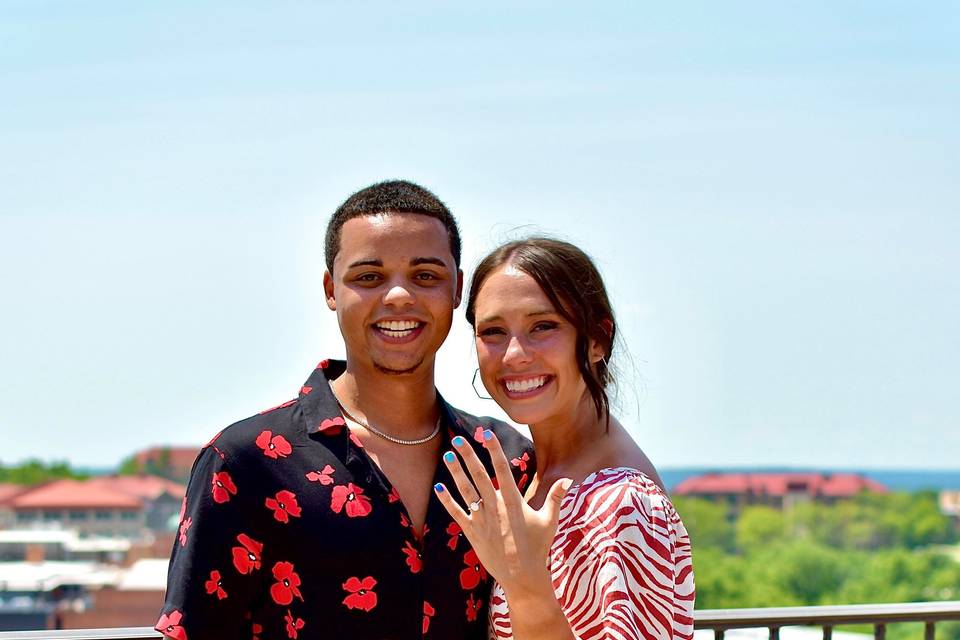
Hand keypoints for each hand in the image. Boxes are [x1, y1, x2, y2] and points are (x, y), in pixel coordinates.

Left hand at [434, 430, 571, 599]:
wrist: (523, 576)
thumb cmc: (538, 547)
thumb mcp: (549, 521)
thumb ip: (555, 498)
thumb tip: (568, 479)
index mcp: (514, 500)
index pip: (502, 469)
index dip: (494, 449)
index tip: (486, 434)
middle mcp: (496, 506)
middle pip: (479, 475)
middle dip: (468, 455)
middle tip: (458, 439)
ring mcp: (482, 519)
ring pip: (466, 490)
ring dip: (456, 472)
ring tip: (447, 455)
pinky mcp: (473, 532)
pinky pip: (457, 513)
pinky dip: (447, 500)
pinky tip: (438, 487)